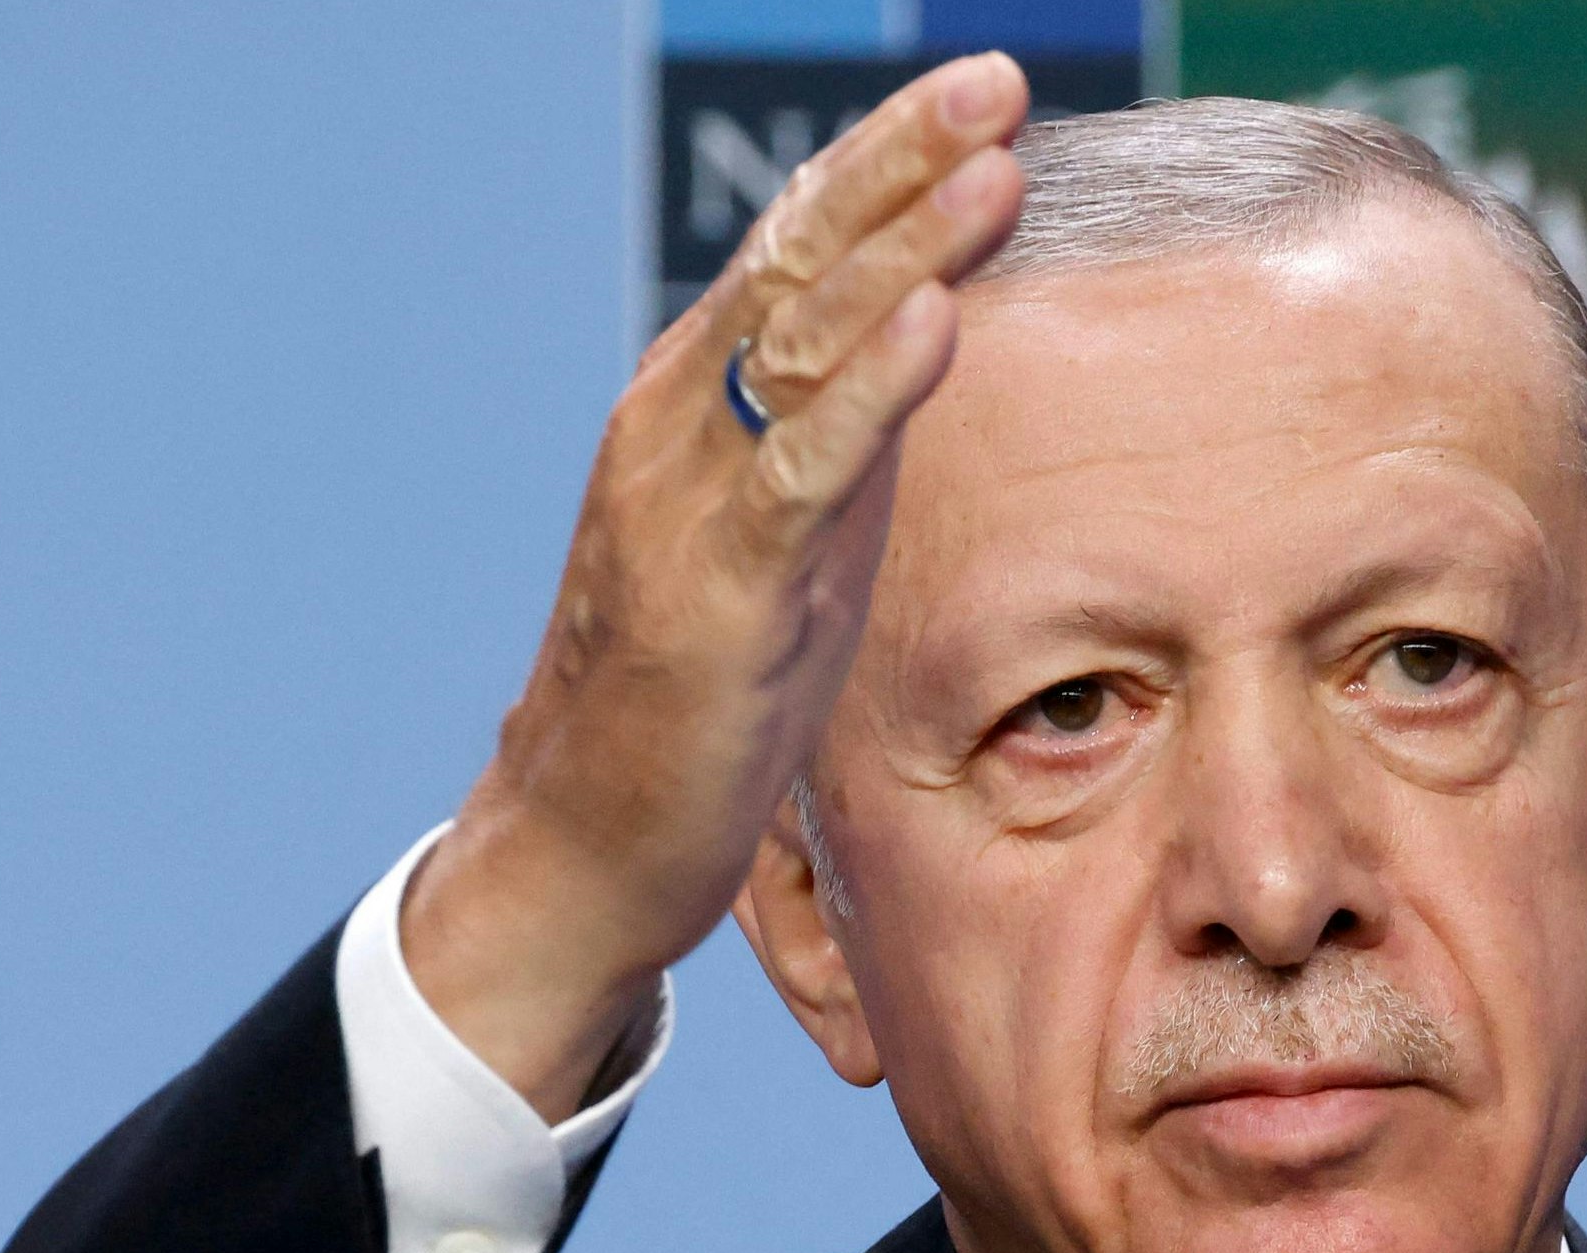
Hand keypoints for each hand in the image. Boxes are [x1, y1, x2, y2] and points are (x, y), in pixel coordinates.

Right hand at [401, 50, 1031, 1119]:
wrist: (589, 838)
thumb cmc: (701, 690)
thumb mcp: (792, 532)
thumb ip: (842, 431)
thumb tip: (926, 334)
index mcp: (700, 401)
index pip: (798, 247)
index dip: (888, 160)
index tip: (987, 91)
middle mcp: (680, 424)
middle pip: (800, 261)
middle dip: (902, 162)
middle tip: (997, 79)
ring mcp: (690, 503)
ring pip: (802, 345)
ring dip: (904, 250)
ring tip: (992, 169)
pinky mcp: (717, 595)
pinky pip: (798, 472)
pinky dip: (870, 391)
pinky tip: (935, 323)